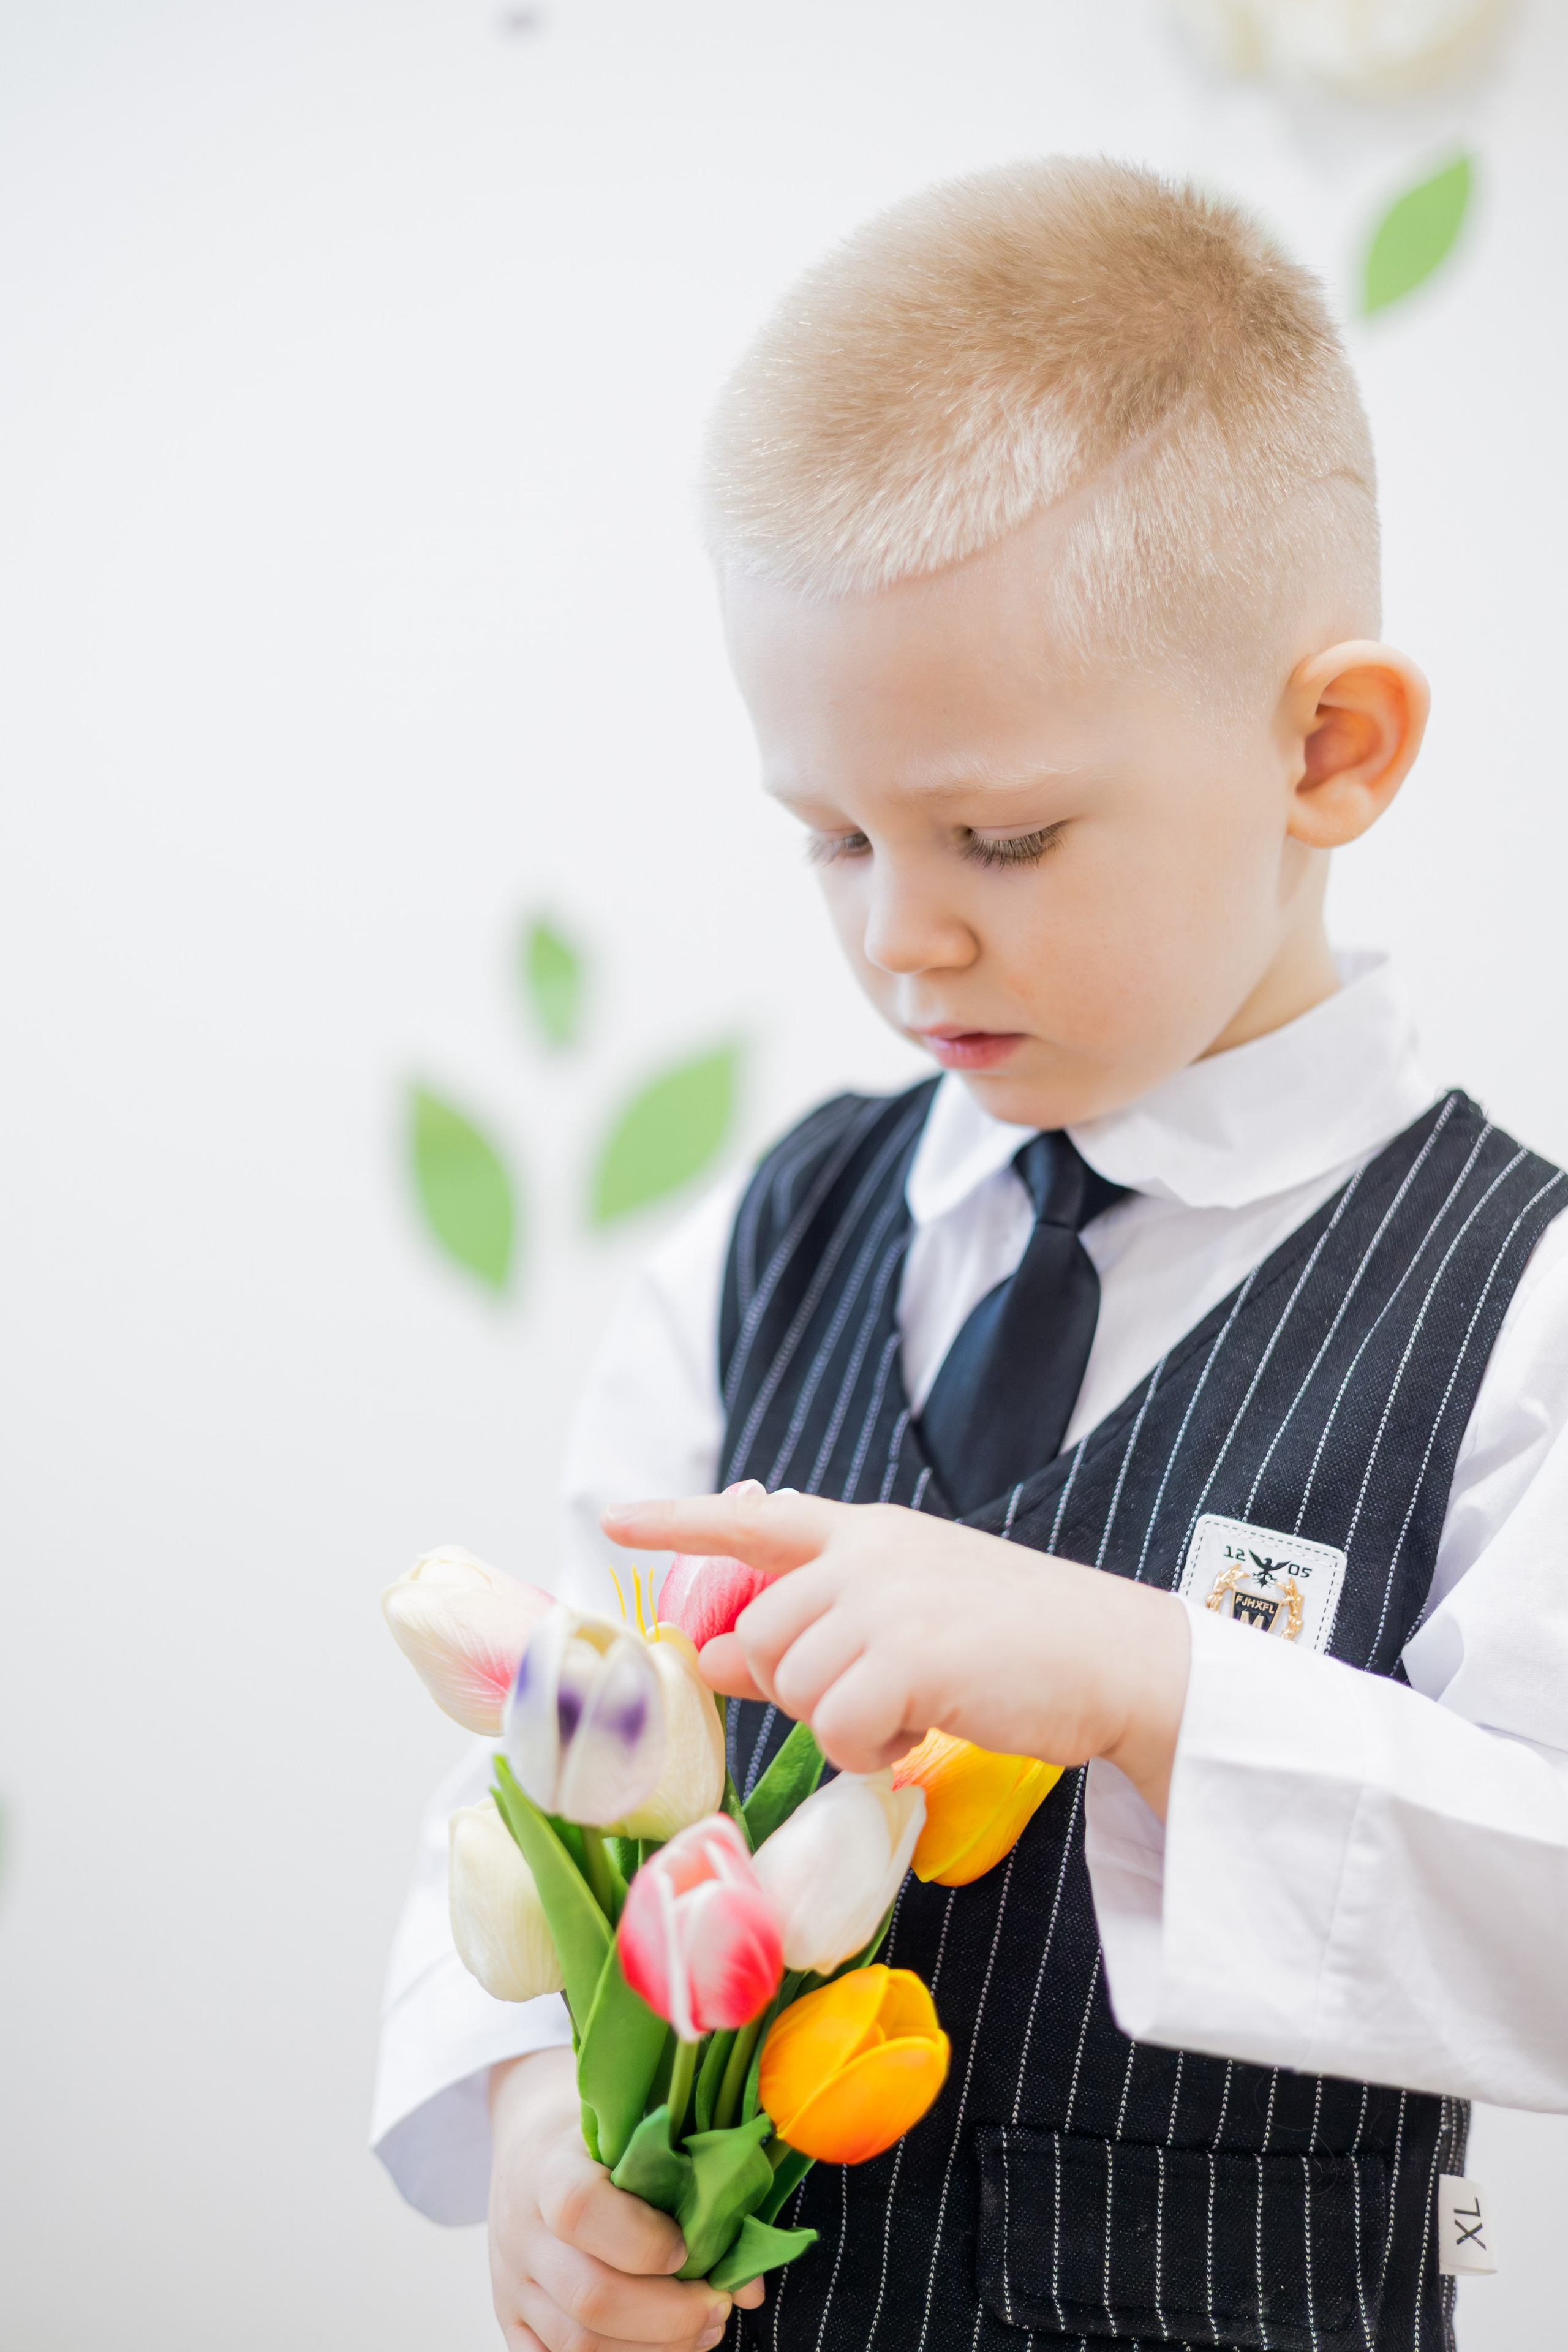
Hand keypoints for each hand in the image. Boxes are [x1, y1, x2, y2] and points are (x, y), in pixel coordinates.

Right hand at [489, 2050, 764, 2350]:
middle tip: (718, 2305)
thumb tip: (747, 2285)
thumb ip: (693, 2190)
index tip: (686, 2247)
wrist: (533, 2149)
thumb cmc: (598, 2139)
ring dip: (654, 2349)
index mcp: (549, 2169)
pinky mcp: (513, 2321)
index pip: (580, 2209)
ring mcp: (513, 2285)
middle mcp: (522, 2232)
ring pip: (577, 2344)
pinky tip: (660, 2347)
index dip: (641, 2238)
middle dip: (669, 2315)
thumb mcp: (638, 2137)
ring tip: (703, 2328)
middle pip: (589, 2295)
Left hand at [602, 1488, 1189, 1819]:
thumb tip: (710, 1656)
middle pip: (760, 1636)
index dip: (679, 1522)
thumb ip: (814, 1627)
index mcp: (869, 1534)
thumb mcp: (909, 1613)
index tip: (614, 1518)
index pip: (755, 1519)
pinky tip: (924, 1732)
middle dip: (799, 1686)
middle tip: (879, 1698)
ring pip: (792, 1685)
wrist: (1118, 1658)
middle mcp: (868, 1554)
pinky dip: (871, 1751)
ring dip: (843, 1722)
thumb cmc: (1019, 1644)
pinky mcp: (909, 1655)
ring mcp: (886, 1600)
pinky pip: (836, 1729)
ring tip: (915, 1709)